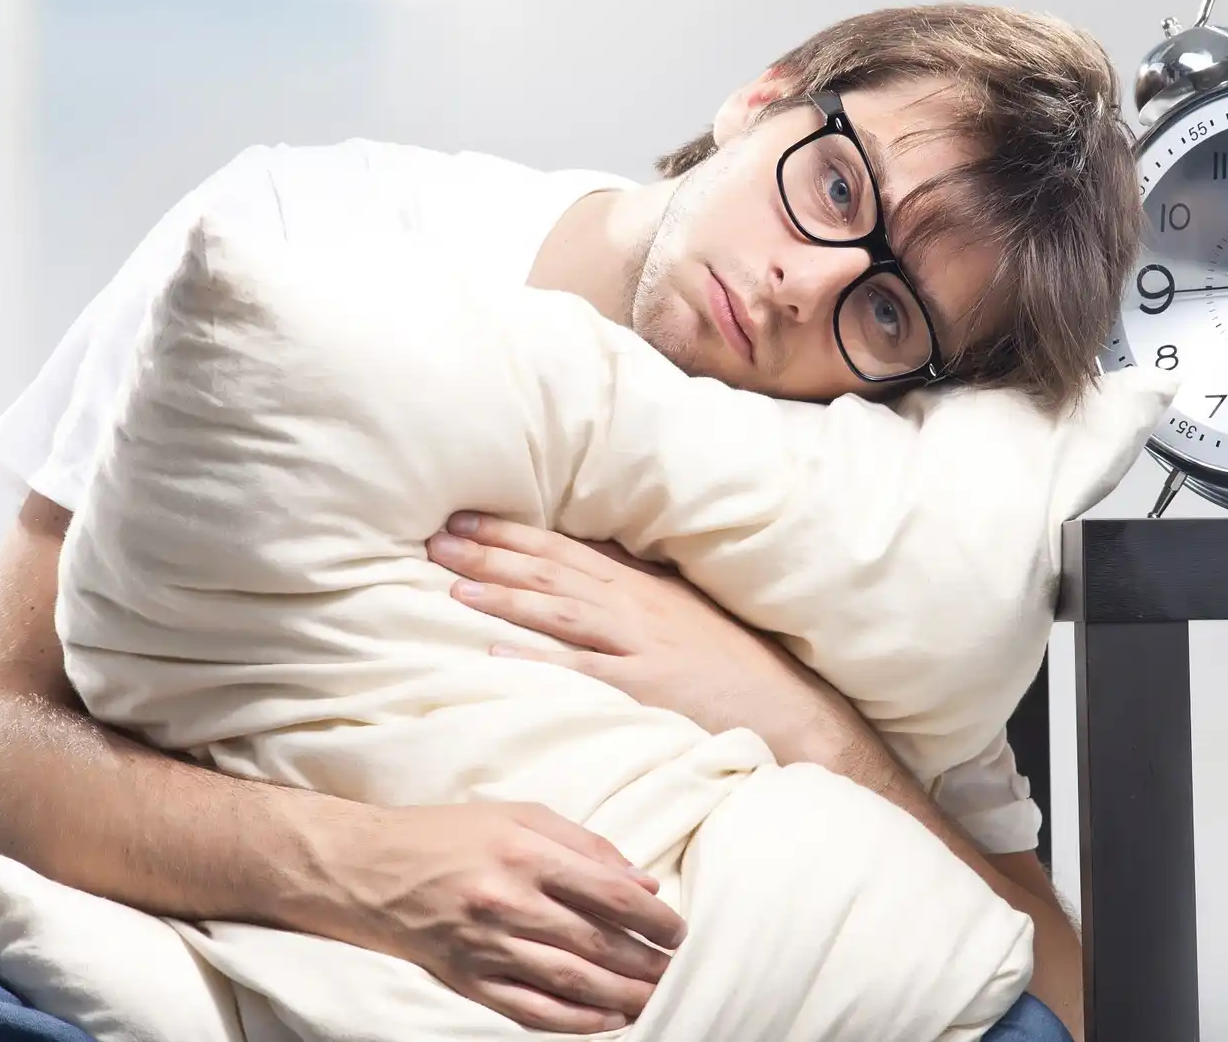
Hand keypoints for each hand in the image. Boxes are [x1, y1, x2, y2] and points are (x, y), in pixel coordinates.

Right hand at [312, 799, 686, 1033]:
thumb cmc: (447, 834)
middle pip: (596, 942)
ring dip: (623, 994)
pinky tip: (608, 1022)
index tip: (678, 929)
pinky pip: (530, 1009)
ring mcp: (486, 947)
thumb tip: (642, 883)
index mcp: (524, 854)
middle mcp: (508, 902)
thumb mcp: (517, 815)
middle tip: (678, 968)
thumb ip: (584, 844)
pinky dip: (574, 1020)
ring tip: (656, 997)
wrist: (366, 869)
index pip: (610, 894)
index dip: (654, 917)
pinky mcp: (467, 980)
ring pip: (571, 980)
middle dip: (646, 960)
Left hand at [425, 514, 861, 762]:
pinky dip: (539, 658)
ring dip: (505, 594)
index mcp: (642, 588)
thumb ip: (636, 596)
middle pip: (552, 571)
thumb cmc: (734, 666)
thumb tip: (585, 573)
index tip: (463, 519)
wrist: (790, 708)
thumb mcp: (684, 617)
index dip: (511, 533)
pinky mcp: (648, 687)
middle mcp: (637, 607)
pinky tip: (497, 651)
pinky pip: (583, 670)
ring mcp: (642, 645)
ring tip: (453, 584)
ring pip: (561, 611)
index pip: (564, 550)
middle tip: (436, 538)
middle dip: (492, 553)